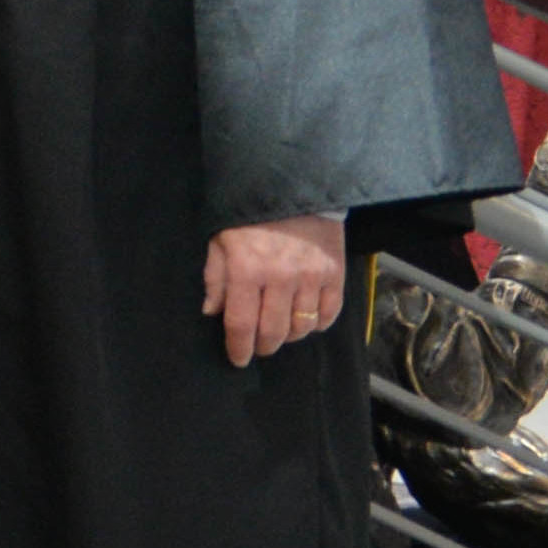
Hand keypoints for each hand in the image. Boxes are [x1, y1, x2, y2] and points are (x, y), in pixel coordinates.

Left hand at [206, 213, 349, 365]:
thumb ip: (215, 278)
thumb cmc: (250, 215)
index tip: (237, 359)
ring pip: (302, 327)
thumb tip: (212, 311)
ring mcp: (312, 278)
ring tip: (279, 333)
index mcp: (247, 270)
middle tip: (257, 348)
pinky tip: (305, 322)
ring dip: (289, 337)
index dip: (238, 348)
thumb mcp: (220, 240)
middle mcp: (281, 279)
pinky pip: (329, 314)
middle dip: (262, 346)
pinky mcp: (335, 274)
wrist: (294, 188)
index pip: (241, 324)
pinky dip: (317, 325)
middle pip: (273, 332)